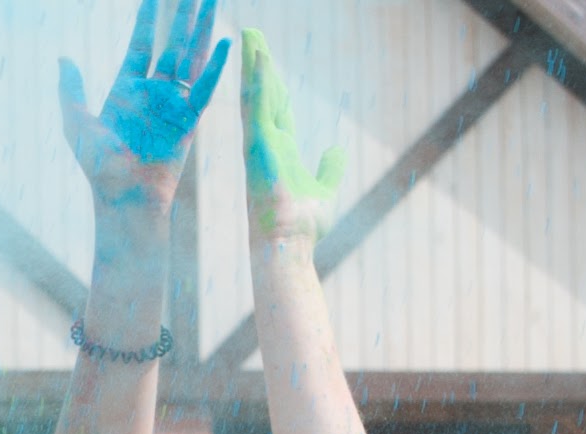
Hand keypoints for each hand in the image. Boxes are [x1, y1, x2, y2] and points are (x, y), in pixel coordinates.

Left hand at [61, 0, 230, 214]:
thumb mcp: (76, 124)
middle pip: (173, 43)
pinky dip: (216, 66)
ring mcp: (173, 105)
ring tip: (213, 0)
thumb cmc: (99, 169)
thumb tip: (62, 58)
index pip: (141, 43)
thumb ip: (71, 90)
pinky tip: (225, 43)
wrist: (126, 198)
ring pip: (192, 58)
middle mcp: (153, 93)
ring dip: (203, 29)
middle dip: (184, 15)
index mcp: (127, 89)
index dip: (148, 17)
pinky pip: (205, 88)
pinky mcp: (189, 121)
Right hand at [241, 27, 342, 245]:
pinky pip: (258, 106)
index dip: (272, 82)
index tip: (266, 60)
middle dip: (259, 64)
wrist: (287, 247)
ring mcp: (259, 143)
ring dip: (252, 63)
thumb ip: (329, 168)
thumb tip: (336, 149)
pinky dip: (258, 80)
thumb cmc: (301, 227)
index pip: (276, 107)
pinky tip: (259, 56)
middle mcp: (265, 143)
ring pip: (254, 94)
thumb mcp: (324, 189)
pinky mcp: (258, 146)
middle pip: (263, 93)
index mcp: (279, 150)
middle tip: (252, 36)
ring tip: (250, 35)